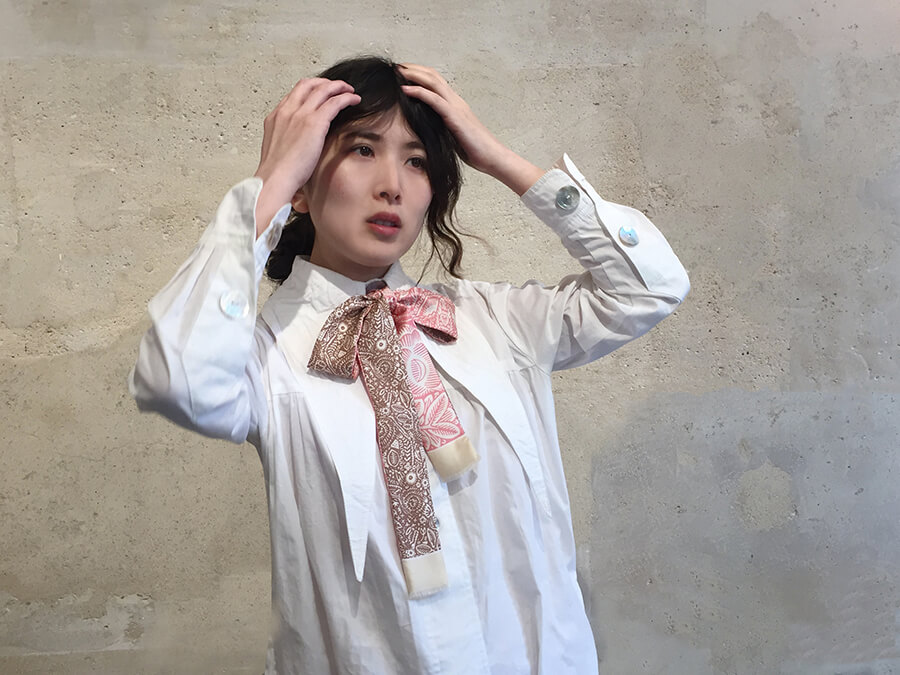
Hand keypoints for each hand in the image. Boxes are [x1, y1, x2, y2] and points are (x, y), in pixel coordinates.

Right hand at [253, 78, 359, 236]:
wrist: (275, 178)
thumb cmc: (277, 172)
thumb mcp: (278, 150)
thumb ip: (287, 141)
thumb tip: (295, 146)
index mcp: (276, 117)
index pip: (294, 94)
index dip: (309, 91)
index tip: (320, 94)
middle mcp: (287, 111)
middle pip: (307, 84)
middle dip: (324, 83)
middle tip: (337, 88)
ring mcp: (300, 114)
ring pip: (322, 89)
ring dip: (338, 87)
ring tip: (349, 90)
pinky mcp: (314, 122)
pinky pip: (334, 102)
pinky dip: (346, 97)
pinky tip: (354, 100)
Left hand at [399, 64, 542, 194]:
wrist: (492, 157)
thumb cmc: (474, 150)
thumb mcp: (452, 136)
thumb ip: (441, 127)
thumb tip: (426, 129)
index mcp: (455, 105)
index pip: (435, 81)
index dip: (419, 74)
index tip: (402, 73)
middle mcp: (455, 101)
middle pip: (433, 75)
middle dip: (413, 68)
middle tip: (396, 66)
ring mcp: (456, 107)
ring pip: (433, 82)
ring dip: (414, 74)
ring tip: (397, 71)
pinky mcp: (455, 117)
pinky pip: (434, 100)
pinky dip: (419, 92)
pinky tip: (405, 89)